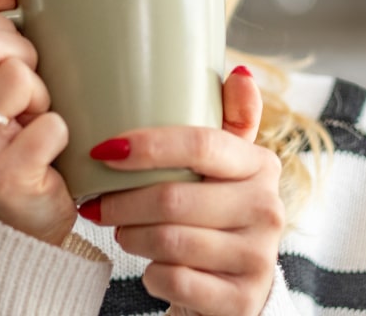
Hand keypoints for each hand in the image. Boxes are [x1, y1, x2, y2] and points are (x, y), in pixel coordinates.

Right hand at [0, 0, 77, 244]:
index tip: (18, 62)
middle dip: (28, 60)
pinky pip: (50, 125)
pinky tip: (50, 156)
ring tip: (36, 124)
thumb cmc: (13, 140)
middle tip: (32, 97)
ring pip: (16, 77)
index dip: (7, 31)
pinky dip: (64, 135)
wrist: (21, 227)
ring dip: (45, 98)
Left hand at [81, 66, 283, 315]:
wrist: (238, 291)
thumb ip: (232, 120)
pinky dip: (151, 274)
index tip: (103, 151)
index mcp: (261, 164)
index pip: (201, 144)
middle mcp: (267, 207)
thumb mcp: (229, 168)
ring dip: (131, 236)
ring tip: (121, 230)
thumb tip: (238, 72)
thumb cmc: (219, 217)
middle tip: (98, 205)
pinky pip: (175, 280)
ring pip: (170, 241)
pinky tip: (151, 266)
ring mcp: (258, 256)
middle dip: (123, 202)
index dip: (148, 146)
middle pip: (174, 197)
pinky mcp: (242, 298)